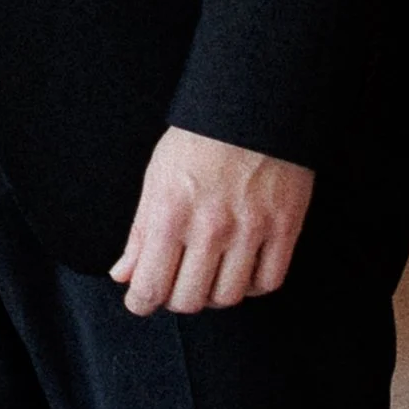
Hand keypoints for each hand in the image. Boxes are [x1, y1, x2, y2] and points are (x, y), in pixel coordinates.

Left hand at [111, 126, 312, 317]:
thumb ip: (139, 232)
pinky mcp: (285, 227)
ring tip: (208, 277)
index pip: (150, 286)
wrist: (253, 104)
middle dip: (175, 300)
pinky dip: (252, 285)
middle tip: (175, 286)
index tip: (141, 301)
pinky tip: (241, 270)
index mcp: (171, 213)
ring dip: (213, 295)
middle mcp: (210, 227)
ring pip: (229, 297)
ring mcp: (251, 229)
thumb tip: (124, 273)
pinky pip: (268, 281)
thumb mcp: (156, 177)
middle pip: (189, 300)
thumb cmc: (199, 139)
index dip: (141, 303)